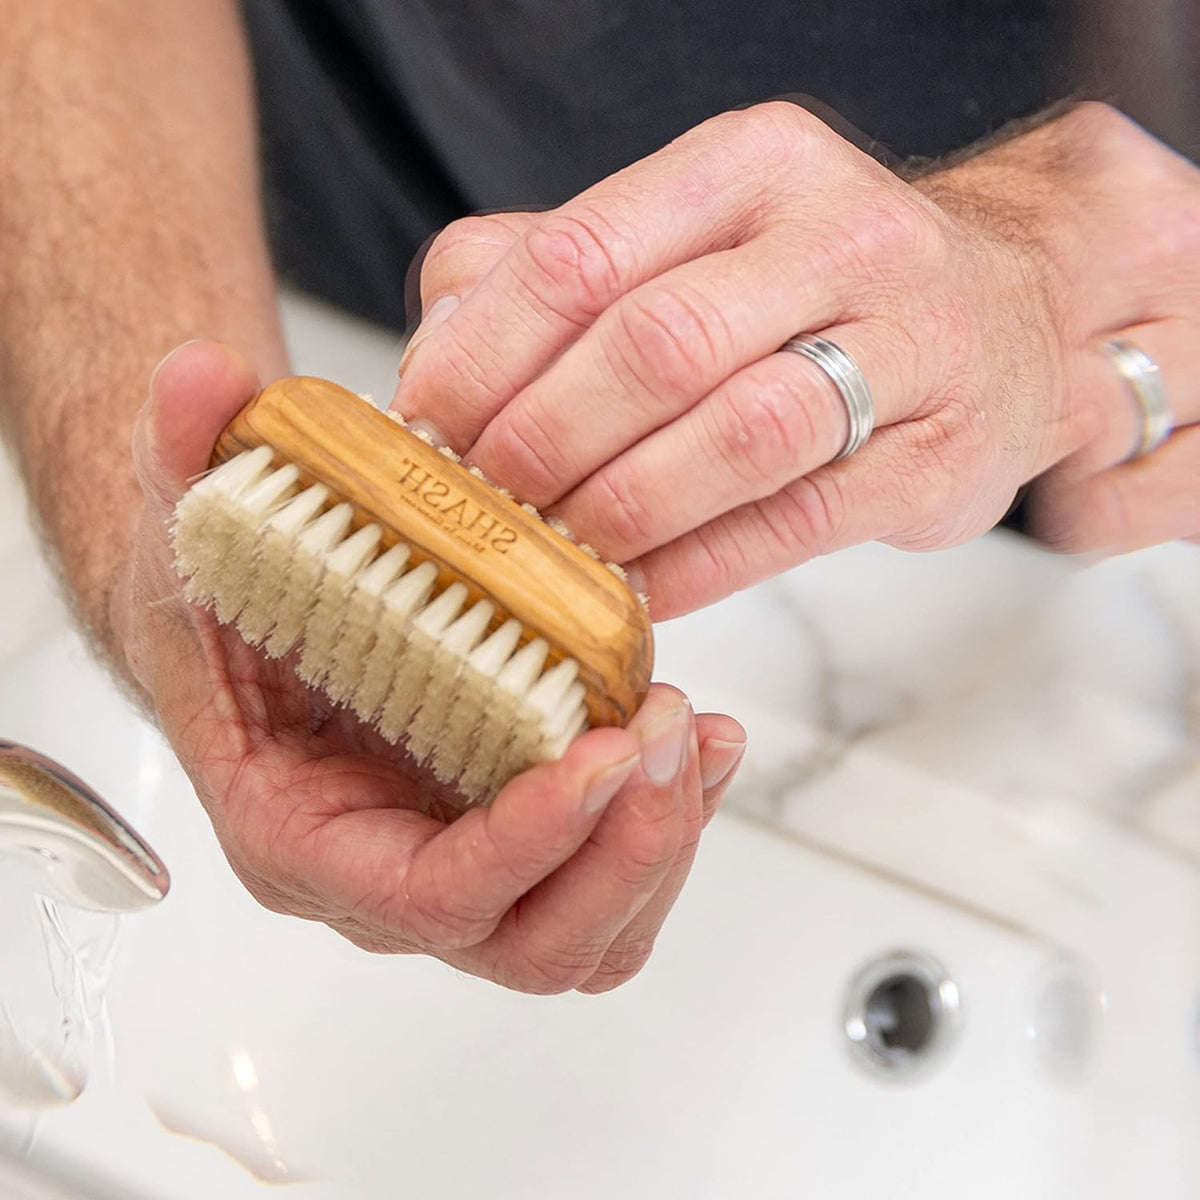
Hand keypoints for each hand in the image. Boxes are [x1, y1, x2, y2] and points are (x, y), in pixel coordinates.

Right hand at [118, 340, 745, 992]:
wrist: (255, 632)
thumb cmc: (222, 607)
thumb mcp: (193, 529)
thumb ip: (184, 456)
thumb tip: (202, 376)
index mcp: (302, 837)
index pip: (426, 896)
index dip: (521, 843)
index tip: (597, 756)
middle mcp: (388, 881)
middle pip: (533, 943)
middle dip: (621, 851)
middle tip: (666, 732)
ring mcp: (463, 868)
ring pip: (591, 931)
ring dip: (663, 845)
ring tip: (699, 731)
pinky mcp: (518, 837)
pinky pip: (611, 879)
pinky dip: (671, 823)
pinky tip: (699, 737)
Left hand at [393, 102, 1199, 614]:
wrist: (1003, 317)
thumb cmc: (809, 289)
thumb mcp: (687, 242)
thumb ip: (549, 274)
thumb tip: (436, 356)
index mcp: (750, 165)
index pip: (585, 251)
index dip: (486, 353)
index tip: (424, 427)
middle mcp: (841, 235)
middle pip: (656, 343)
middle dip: (543, 439)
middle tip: (478, 506)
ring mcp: (911, 345)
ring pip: (740, 433)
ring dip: (622, 508)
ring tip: (549, 557)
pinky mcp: (940, 456)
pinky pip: (798, 521)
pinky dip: (700, 567)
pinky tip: (635, 594)